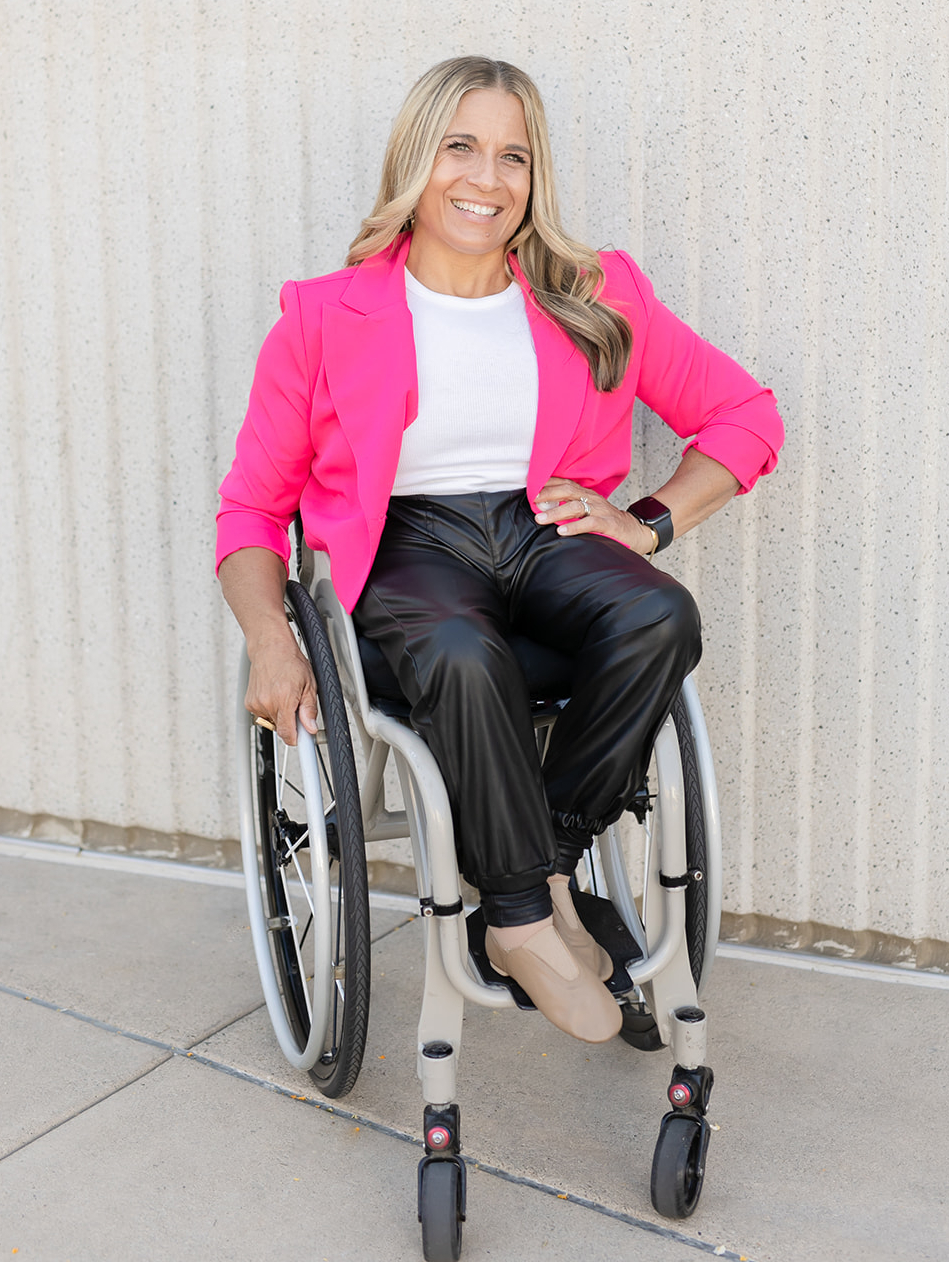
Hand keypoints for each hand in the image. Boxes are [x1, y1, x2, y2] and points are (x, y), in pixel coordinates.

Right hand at [245, 635, 318, 746]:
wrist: (270, 648)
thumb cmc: (290, 662)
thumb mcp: (309, 684)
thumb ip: (309, 709)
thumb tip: (311, 728)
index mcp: (284, 699)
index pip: (288, 734)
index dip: (298, 740)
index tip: (303, 744)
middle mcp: (267, 703)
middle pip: (282, 729)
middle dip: (291, 722)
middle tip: (296, 705)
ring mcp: (256, 704)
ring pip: (273, 722)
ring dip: (280, 715)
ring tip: (284, 695)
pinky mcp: (249, 703)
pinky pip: (263, 715)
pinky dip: (270, 709)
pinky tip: (274, 694)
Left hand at [533, 478, 657, 554]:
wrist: (634, 531)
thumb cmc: (606, 522)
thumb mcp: (587, 511)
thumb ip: (569, 508)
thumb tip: (543, 509)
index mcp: (586, 494)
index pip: (565, 484)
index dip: (547, 484)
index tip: (530, 487)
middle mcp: (592, 498)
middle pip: (567, 491)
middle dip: (548, 494)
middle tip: (532, 501)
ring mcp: (601, 510)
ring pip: (576, 507)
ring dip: (556, 512)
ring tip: (541, 519)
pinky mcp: (608, 524)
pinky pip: (590, 523)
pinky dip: (575, 527)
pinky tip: (562, 531)